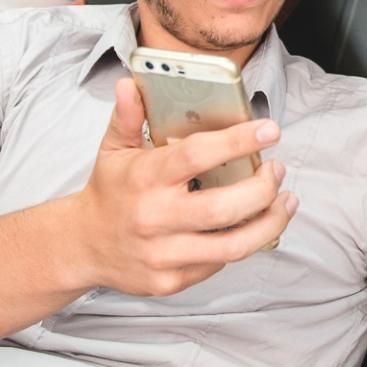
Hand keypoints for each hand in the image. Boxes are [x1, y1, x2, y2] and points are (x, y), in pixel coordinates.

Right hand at [73, 77, 296, 296]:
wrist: (81, 246)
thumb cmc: (109, 192)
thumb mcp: (113, 149)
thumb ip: (127, 116)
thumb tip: (131, 84)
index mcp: (145, 177)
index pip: (198, 155)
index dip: (239, 141)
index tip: (270, 130)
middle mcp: (154, 217)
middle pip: (225, 207)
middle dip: (263, 188)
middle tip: (277, 170)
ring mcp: (162, 254)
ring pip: (232, 246)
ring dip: (270, 223)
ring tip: (286, 202)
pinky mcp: (169, 282)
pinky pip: (218, 264)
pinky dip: (242, 243)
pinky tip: (254, 226)